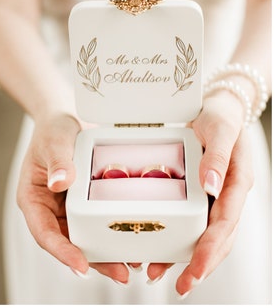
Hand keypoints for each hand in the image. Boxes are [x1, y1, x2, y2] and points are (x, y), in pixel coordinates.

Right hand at [17, 113, 130, 282]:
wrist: (66, 120)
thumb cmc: (53, 130)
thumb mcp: (54, 142)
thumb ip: (58, 162)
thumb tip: (60, 183)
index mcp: (33, 199)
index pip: (44, 232)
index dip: (62, 251)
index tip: (82, 265)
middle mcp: (50, 210)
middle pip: (68, 242)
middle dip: (92, 260)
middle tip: (119, 272)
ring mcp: (68, 209)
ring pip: (85, 239)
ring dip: (106, 254)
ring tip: (130, 265)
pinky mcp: (84, 206)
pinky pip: (97, 224)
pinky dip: (112, 235)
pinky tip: (132, 243)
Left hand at [146, 94, 252, 297]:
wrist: (218, 110)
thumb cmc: (221, 118)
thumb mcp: (219, 131)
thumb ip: (217, 157)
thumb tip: (212, 186)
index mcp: (238, 185)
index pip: (225, 225)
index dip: (210, 249)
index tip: (195, 270)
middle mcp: (228, 197)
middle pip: (218, 240)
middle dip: (200, 265)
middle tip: (180, 286)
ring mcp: (216, 198)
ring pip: (204, 236)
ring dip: (186, 257)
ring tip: (160, 274)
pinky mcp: (202, 196)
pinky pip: (192, 221)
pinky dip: (178, 237)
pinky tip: (159, 249)